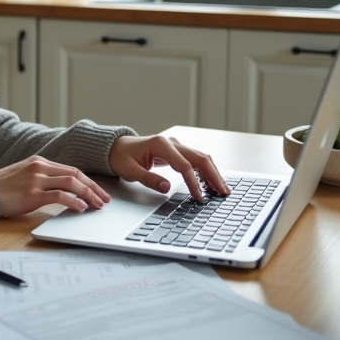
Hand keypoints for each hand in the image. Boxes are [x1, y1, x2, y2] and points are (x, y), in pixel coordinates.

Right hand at [0, 156, 110, 217]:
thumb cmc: (1, 188)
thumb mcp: (24, 177)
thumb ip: (42, 179)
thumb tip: (62, 191)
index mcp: (39, 162)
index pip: (71, 170)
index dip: (88, 181)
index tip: (98, 191)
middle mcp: (40, 168)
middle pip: (76, 174)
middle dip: (93, 187)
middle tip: (104, 199)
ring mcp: (36, 180)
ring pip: (71, 183)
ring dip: (88, 194)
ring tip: (97, 205)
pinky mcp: (32, 194)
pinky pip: (59, 195)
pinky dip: (73, 201)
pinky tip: (81, 208)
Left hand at [108, 135, 229, 199]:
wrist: (116, 147)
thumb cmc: (121, 157)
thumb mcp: (130, 171)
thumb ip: (149, 179)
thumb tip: (167, 187)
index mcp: (161, 144)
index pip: (184, 165)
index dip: (193, 182)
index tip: (199, 197)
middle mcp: (172, 142)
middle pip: (199, 158)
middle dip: (213, 175)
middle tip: (224, 192)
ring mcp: (176, 146)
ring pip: (201, 158)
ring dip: (213, 173)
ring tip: (222, 189)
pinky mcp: (177, 151)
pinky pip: (195, 160)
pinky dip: (205, 171)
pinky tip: (211, 183)